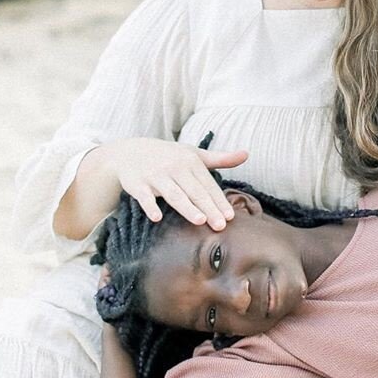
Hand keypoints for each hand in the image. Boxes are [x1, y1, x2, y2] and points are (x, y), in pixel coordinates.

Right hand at [108, 137, 247, 230]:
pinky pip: (144, 197)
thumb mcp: (193, 154)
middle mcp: (174, 167)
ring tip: (200, 220)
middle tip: (220, 225)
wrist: (131, 152)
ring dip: (186, 207)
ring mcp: (155, 176)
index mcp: (190, 161)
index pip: (208, 184)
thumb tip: (246, 154)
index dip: (219, 200)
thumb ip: (220, 158)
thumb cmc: (168, 156)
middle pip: (194, 191)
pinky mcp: (137, 184)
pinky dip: (150, 206)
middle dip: (208, 208)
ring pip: (173, 194)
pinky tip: (157, 218)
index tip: (230, 217)